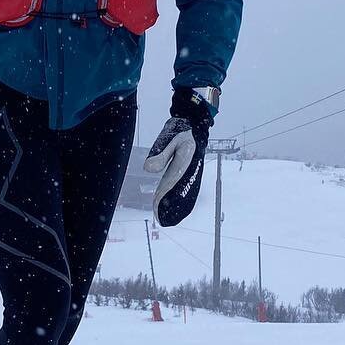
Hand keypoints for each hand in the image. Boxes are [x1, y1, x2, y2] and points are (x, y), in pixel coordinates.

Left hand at [143, 88, 212, 225]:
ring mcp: (190, 172)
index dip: (163, 198)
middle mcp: (188, 171)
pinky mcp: (190, 171)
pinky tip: (179, 208)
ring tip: (168, 219)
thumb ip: (160, 154)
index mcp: (183, 164)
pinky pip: (188, 189)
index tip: (156, 209)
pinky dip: (184, 201)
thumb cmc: (181, 130)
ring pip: (185, 193)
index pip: (171, 185)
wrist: (196, 123)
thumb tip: (148, 169)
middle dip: (171, 208)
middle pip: (180, 193)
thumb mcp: (169, 138)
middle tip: (161, 220)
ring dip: (178, 207)